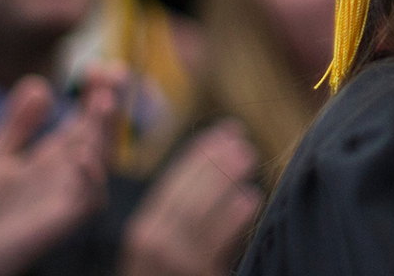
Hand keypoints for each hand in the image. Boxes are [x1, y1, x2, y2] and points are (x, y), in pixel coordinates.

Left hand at [0, 66, 123, 275]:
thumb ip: (17, 126)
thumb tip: (39, 84)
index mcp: (51, 160)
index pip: (83, 120)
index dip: (94, 93)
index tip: (97, 65)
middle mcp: (65, 176)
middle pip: (99, 134)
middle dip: (109, 103)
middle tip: (114, 71)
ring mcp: (65, 198)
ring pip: (100, 161)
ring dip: (105, 133)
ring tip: (104, 101)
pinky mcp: (60, 222)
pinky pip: (87, 199)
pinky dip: (90, 177)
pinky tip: (83, 155)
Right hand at [119, 120, 263, 275]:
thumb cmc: (168, 274)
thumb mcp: (166, 247)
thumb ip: (185, 215)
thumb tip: (220, 171)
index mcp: (144, 230)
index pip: (171, 184)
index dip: (197, 155)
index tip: (222, 131)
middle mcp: (152, 244)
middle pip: (184, 193)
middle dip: (212, 163)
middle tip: (240, 140)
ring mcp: (172, 263)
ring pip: (198, 213)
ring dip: (223, 181)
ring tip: (248, 159)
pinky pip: (213, 244)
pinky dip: (231, 219)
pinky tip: (250, 199)